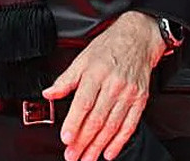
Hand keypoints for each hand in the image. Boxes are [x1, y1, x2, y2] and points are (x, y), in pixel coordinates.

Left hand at [42, 11, 166, 160]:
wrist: (138, 39)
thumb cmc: (108, 48)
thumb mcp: (81, 59)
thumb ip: (65, 79)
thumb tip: (49, 93)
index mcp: (95, 75)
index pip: (83, 104)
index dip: (74, 123)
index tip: (66, 138)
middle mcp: (113, 86)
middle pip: (97, 119)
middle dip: (84, 141)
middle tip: (73, 156)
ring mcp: (128, 95)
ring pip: (112, 126)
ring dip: (99, 146)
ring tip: (88, 158)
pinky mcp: (140, 101)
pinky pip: (130, 125)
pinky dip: (120, 142)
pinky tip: (109, 152)